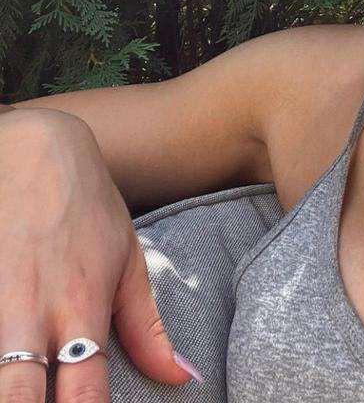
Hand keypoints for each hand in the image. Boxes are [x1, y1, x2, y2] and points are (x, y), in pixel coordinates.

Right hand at [0, 109, 200, 401]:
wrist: (32, 149)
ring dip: (12, 391)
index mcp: (81, 308)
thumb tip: (182, 379)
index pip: (85, 396)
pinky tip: (4, 368)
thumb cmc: (86, 205)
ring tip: (26, 393)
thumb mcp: (127, 259)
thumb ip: (148, 327)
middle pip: (22, 400)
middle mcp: (33, 314)